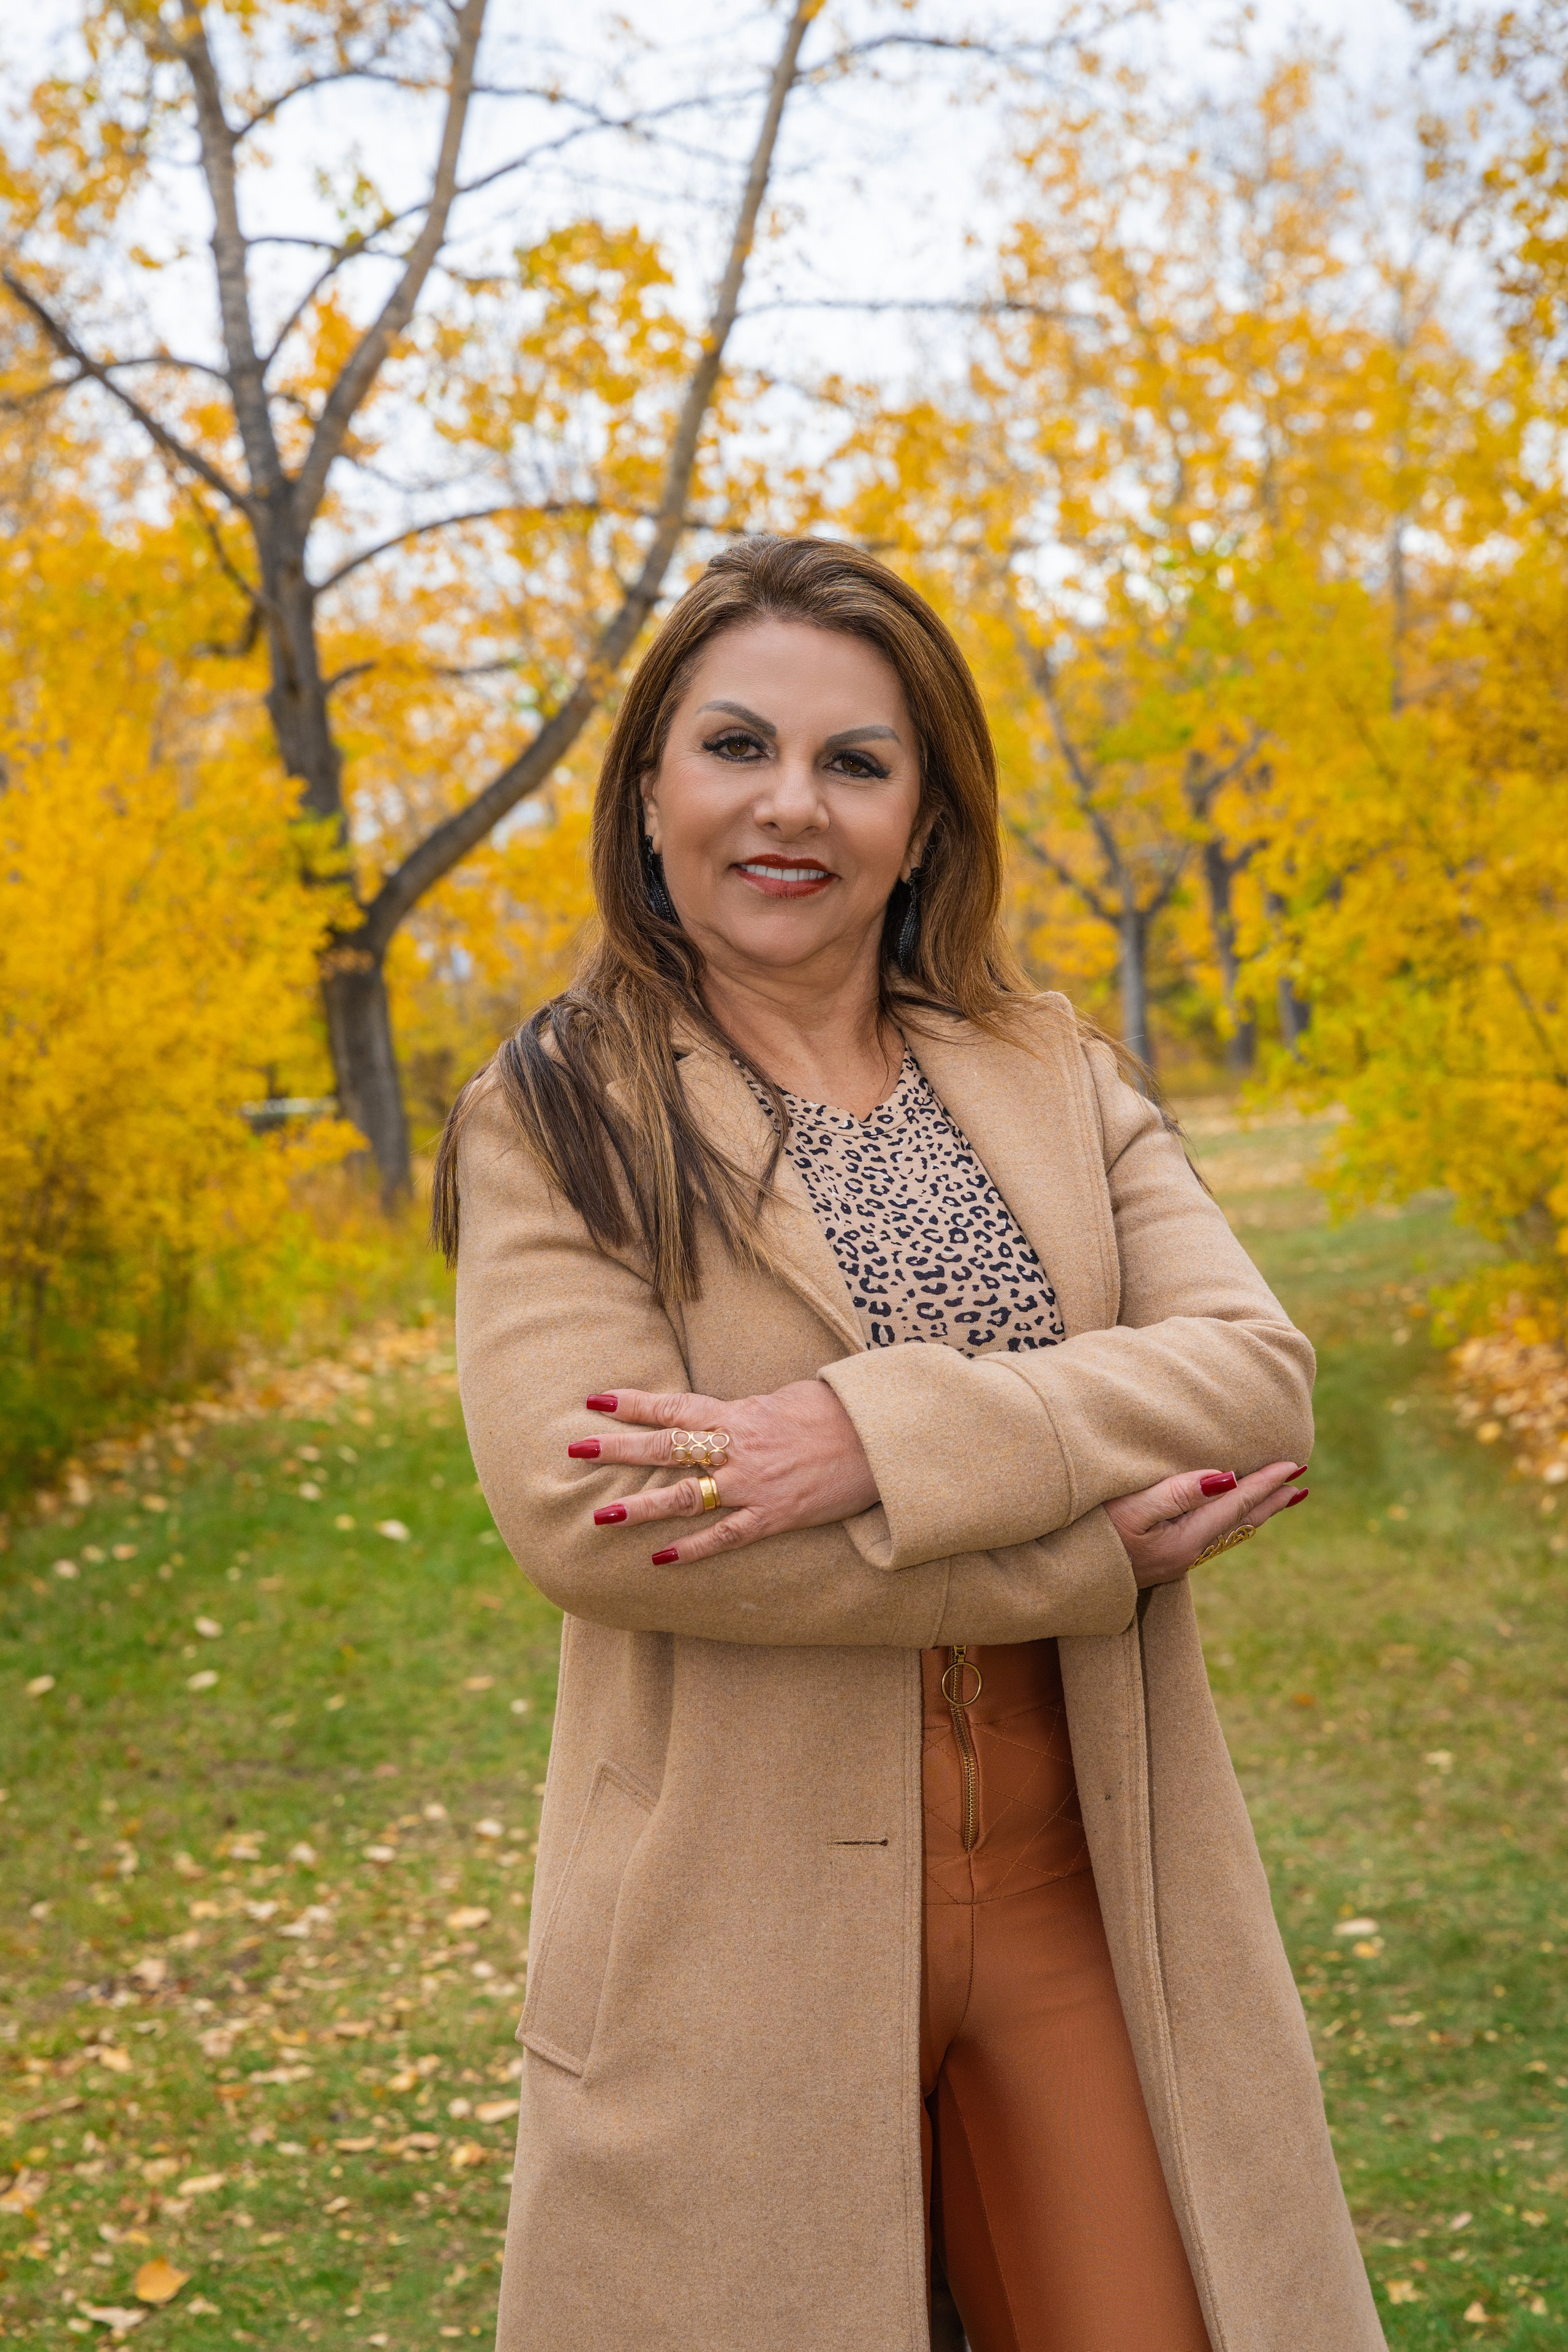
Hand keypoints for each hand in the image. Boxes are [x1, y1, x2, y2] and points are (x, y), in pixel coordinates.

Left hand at [567, 1382, 879, 1563]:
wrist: (879, 1440)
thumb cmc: (833, 1414)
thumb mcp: (782, 1400)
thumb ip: (744, 1412)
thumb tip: (720, 1419)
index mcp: (738, 1414)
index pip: (674, 1405)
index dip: (633, 1402)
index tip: (596, 1400)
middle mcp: (737, 1449)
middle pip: (667, 1446)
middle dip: (618, 1448)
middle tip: (574, 1448)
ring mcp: (753, 1485)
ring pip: (686, 1496)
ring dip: (641, 1507)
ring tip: (601, 1517)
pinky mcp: (773, 1516)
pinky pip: (724, 1537)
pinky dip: (691, 1549)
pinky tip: (659, 1559)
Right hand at [1105, 1461, 1308, 1589]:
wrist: (1059, 1580)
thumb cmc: (1085, 1537)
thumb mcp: (1129, 1509)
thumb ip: (1177, 1493)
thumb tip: (1225, 1477)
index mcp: (1183, 1541)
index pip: (1234, 1505)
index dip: (1265, 1483)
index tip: (1294, 1466)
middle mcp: (1186, 1555)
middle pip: (1240, 1523)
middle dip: (1271, 1501)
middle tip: (1301, 1483)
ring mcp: (1175, 1560)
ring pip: (1228, 1532)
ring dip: (1255, 1511)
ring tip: (1278, 1497)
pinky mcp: (1163, 1559)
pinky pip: (1210, 1535)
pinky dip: (1231, 1520)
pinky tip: (1230, 1515)